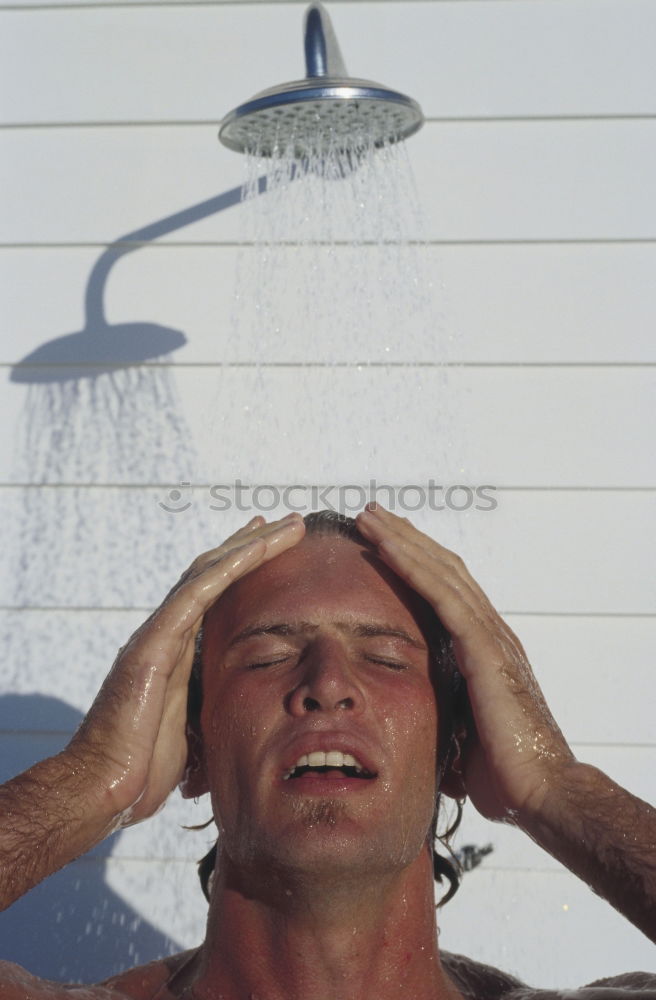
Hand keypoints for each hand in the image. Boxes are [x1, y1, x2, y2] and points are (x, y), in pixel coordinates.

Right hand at [67, 513, 304, 826]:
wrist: (105, 789)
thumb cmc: (147, 769)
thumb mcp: (199, 729)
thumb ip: (217, 705)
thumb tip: (250, 713)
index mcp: (178, 650)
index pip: (214, 593)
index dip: (243, 565)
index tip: (274, 543)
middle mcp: (167, 633)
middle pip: (214, 572)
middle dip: (253, 544)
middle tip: (289, 523)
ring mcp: (158, 635)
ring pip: (208, 572)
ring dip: (250, 546)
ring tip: (286, 526)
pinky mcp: (152, 645)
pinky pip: (195, 594)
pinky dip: (227, 568)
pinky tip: (254, 548)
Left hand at [355, 504, 573, 822]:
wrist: (541, 792)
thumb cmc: (503, 774)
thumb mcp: (458, 735)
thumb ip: (436, 718)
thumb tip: (405, 729)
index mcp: (482, 649)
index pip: (445, 591)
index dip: (414, 563)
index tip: (381, 543)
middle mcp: (489, 632)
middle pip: (442, 569)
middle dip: (404, 539)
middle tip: (369, 515)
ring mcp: (490, 636)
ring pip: (441, 571)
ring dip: (402, 540)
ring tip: (368, 517)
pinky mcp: (484, 647)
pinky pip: (442, 595)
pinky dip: (411, 565)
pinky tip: (385, 546)